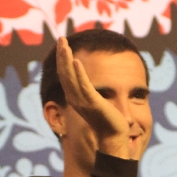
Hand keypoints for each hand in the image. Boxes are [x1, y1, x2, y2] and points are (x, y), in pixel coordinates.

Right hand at [56, 37, 129, 156]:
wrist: (114, 138)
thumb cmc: (109, 123)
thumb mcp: (98, 104)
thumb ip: (92, 94)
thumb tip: (93, 86)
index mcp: (77, 98)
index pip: (67, 76)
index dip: (63, 60)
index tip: (64, 45)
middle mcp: (76, 99)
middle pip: (65, 73)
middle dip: (63, 55)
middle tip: (62, 38)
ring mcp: (83, 101)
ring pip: (71, 77)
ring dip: (67, 59)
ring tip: (65, 44)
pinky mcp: (93, 103)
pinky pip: (84, 86)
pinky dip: (79, 74)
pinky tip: (76, 61)